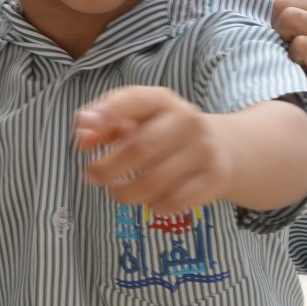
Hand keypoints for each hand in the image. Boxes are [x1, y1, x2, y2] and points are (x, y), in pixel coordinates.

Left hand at [74, 85, 234, 213]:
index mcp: (163, 101)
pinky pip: (174, 201)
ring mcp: (203, 150)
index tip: (84, 134)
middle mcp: (187, 121)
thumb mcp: (138, 120)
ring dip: (125, 193)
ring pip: (154, 181)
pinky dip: (154, 206)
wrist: (224, 148)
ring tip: (116, 193)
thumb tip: (82, 134)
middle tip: (92, 176)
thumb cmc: (166, 134)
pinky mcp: (214, 179)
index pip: (134, 100)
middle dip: (107, 168)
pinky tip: (149, 200)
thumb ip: (105, 124)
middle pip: (140, 148)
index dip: (108, 114)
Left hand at [271, 0, 306, 133]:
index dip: (282, 8)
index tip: (292, 31)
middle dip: (277, 26)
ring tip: (297, 57)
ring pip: (289, 18)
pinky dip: (293, 59)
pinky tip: (306, 69)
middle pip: (283, 2)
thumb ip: (301, 11)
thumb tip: (262, 0)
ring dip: (283, 41)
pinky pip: (298, 45)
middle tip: (291, 48)